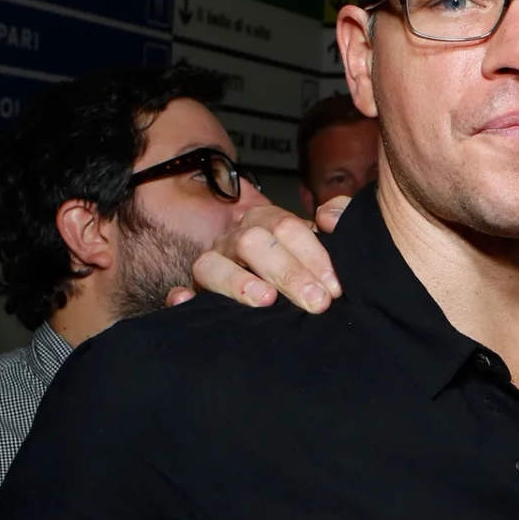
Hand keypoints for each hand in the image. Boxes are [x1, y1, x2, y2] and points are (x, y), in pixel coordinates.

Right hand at [168, 197, 349, 311]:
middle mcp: (235, 241)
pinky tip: (188, 302)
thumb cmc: (306, 268)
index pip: (285, 227)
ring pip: (211, 265)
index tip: (334, 286)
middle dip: (287, 272)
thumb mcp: (326, 242)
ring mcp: (212, 266)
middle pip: (252, 243)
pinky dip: (182, 297)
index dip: (312, 254)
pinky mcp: (196, 294)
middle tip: (316, 302)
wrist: (288, 294)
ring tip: (266, 301)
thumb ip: (339, 217)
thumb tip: (328, 217)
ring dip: (238, 282)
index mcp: (265, 223)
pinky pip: (179, 292)